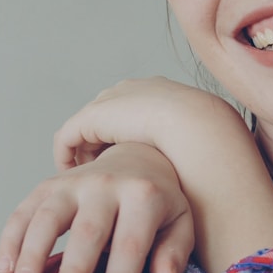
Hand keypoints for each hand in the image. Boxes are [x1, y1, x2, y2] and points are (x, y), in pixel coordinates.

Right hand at [0, 143, 193, 272]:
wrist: (138, 155)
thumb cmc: (159, 201)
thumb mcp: (180, 222)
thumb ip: (174, 252)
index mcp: (144, 195)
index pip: (132, 243)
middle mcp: (106, 184)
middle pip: (88, 231)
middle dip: (75, 268)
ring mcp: (73, 183)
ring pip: (47, 217)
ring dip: (32, 253)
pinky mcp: (48, 186)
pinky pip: (23, 211)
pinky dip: (10, 240)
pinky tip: (5, 269)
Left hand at [52, 76, 249, 170]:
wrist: (196, 126)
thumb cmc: (205, 140)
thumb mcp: (195, 140)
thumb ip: (185, 148)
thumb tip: (188, 170)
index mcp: (157, 92)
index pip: (131, 113)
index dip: (124, 141)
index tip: (125, 167)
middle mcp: (129, 92)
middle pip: (104, 118)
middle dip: (99, 145)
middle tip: (100, 176)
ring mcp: (110, 102)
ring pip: (84, 129)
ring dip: (82, 153)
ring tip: (83, 181)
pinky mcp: (92, 117)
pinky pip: (68, 138)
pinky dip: (66, 157)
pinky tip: (72, 178)